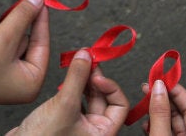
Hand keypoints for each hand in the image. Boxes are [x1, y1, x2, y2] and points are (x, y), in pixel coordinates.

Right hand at [0, 0, 49, 103]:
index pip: (43, 45)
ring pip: (15, 42)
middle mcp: (22, 83)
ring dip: (8, 30)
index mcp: (32, 84)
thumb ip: (23, 16)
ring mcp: (5, 76)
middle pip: (30, 43)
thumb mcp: (4, 37)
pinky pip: (2, 46)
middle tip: (27, 0)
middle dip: (24, 25)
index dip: (42, 21)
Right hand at [6, 50, 128, 134]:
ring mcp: (80, 127)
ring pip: (89, 98)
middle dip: (95, 79)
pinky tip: (66, 81)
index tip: (97, 75)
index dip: (111, 87)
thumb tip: (86, 56)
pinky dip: (72, 88)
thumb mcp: (64, 104)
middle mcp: (94, 132)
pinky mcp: (66, 121)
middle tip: (86, 63)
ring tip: (76, 68)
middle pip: (104, 98)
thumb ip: (77, 78)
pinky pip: (76, 101)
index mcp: (102, 134)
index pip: (120, 105)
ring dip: (84, 82)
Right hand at [143, 81, 185, 134]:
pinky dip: (154, 125)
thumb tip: (159, 89)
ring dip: (157, 112)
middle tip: (150, 88)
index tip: (162, 81)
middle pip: (180, 113)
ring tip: (146, 103)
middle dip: (164, 99)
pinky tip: (146, 123)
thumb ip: (161, 115)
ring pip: (170, 123)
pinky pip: (164, 132)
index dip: (177, 91)